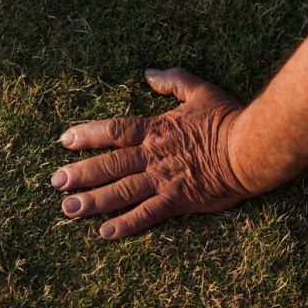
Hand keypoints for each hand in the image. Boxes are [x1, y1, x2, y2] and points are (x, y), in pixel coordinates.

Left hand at [51, 68, 251, 239]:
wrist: (251, 149)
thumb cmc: (228, 119)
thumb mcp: (200, 91)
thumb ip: (173, 81)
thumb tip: (148, 74)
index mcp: (156, 129)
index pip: (114, 131)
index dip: (88, 135)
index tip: (64, 140)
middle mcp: (153, 155)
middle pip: (109, 165)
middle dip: (80, 174)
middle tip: (55, 182)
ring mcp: (164, 180)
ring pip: (121, 191)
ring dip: (93, 201)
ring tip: (68, 209)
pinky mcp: (179, 200)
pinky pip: (148, 215)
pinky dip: (126, 224)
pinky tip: (105, 233)